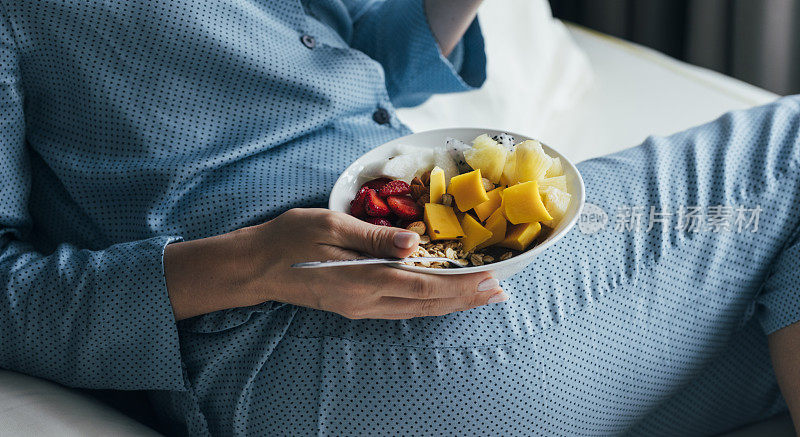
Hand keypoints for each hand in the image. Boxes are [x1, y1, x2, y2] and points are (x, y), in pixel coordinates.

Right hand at [248, 208, 505, 318]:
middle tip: (501, 292)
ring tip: (481, 297)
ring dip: (452, 304)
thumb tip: (414, 242)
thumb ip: (372, 236)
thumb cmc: (287, 239)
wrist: (254, 267)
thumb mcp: (328, 224)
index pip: (424, 285)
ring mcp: (361, 308)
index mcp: (363, 279)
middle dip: (467, 298)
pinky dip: (429, 303)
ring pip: (417, 310)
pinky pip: (403, 309)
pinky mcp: (355, 307)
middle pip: (427, 303)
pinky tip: (441, 297)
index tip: (492, 279)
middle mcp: (367, 301)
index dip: (462, 284)